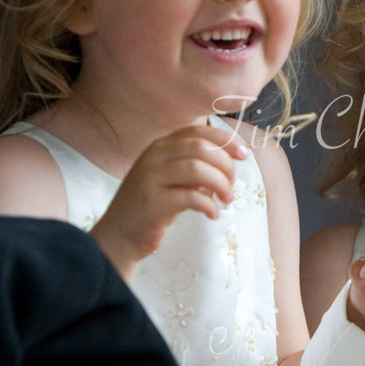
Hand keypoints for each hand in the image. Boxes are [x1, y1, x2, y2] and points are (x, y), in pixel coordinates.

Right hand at [90, 123, 247, 278]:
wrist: (120, 234)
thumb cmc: (155, 204)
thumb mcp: (175, 178)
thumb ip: (197, 166)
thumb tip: (231, 161)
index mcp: (161, 146)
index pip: (198, 131)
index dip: (225, 140)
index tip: (244, 155)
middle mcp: (154, 156)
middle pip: (201, 148)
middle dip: (225, 165)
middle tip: (232, 185)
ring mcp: (150, 178)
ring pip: (197, 169)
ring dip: (220, 184)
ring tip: (226, 200)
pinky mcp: (152, 202)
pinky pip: (190, 197)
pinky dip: (208, 205)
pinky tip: (212, 214)